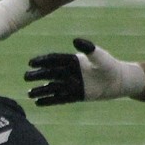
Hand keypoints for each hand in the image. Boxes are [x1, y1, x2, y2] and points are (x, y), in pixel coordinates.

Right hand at [25, 38, 144, 105]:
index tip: (31, 63)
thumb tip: (75, 41)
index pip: (53, 60)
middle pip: (49, 73)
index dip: (42, 61)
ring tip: (28, 94)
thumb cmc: (109, 65)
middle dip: (37, 75)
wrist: (118, 81)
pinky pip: (58, 98)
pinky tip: (38, 103)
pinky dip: (48, 100)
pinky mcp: (74, 95)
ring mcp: (70, 84)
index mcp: (71, 61)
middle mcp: (68, 72)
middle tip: (25, 77)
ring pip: (51, 87)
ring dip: (40, 91)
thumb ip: (88, 49)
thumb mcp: (100, 56)